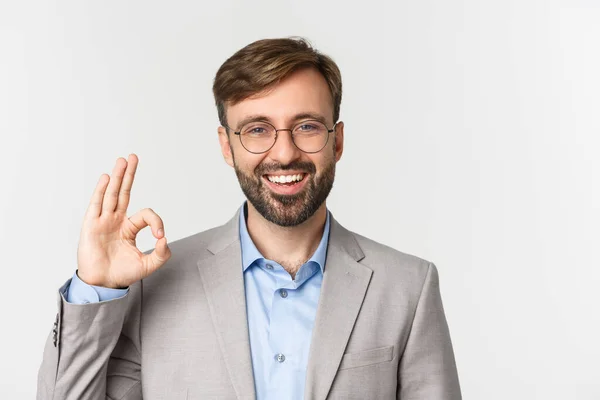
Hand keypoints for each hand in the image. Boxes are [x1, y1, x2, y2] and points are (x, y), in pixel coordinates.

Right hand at [76, 154, 170, 288]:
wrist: (103, 284)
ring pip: (111, 194)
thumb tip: (165, 239)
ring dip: (118, 176)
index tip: (160, 237)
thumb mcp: (149, 265)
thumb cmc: (122, 274)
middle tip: (133, 157)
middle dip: (129, 175)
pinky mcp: (91, 226)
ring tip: (123, 160)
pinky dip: (101, 190)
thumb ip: (161, 254)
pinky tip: (107, 177)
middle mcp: (115, 221)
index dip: (156, 223)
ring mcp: (103, 221)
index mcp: (129, 228)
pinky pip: (97, 205)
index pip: (146, 215)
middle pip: (123, 192)